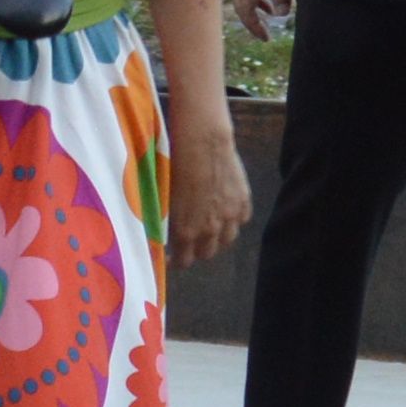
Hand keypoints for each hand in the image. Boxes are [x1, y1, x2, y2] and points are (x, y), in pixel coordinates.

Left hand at [169, 107, 254, 266]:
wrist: (202, 144)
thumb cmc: (174, 167)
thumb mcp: (164, 199)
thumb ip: (166, 222)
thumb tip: (161, 234)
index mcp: (186, 231)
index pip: (185, 262)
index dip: (177, 262)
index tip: (172, 257)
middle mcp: (210, 230)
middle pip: (207, 254)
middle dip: (197, 251)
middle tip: (190, 242)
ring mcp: (230, 216)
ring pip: (228, 240)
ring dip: (218, 239)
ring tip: (209, 230)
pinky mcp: (243, 201)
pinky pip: (241, 221)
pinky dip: (233, 221)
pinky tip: (225, 212)